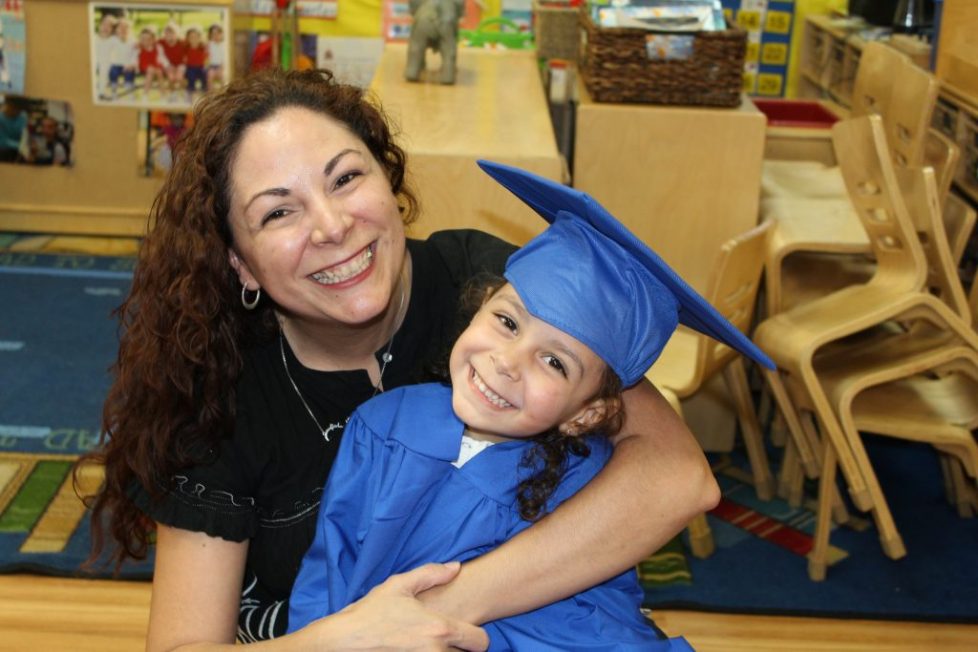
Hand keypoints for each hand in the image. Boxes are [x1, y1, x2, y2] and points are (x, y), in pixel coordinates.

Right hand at [310, 562, 488, 650]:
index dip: (476, 637)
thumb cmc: (371, 612)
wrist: (344, 641)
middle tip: (442, 639)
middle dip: (459, 648)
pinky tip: (415, 650)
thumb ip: (432, 573)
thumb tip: (456, 567)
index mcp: (440, 628)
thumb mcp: (399, 585)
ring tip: (428, 644)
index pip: (481, 642)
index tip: (465, 633)